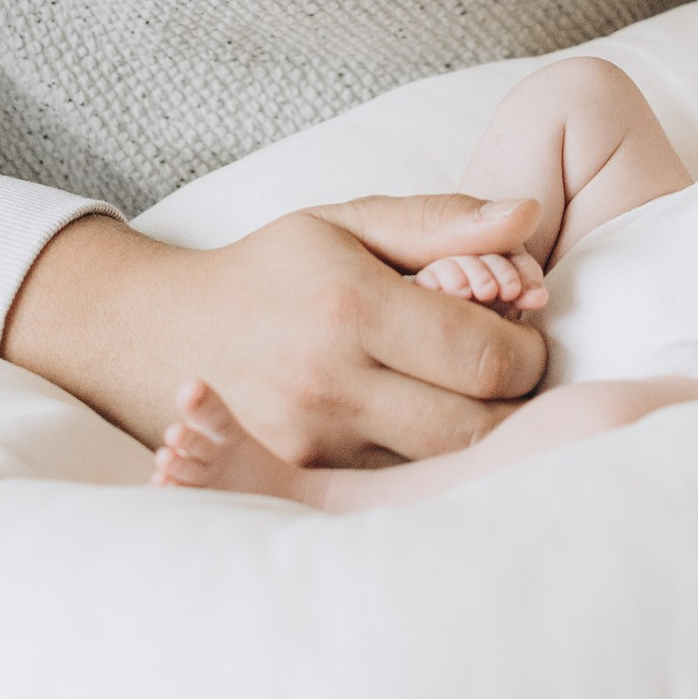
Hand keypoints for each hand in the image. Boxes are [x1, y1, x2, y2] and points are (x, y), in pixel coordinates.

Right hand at [1, 196, 552, 458]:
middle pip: (472, 427)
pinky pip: (394, 483)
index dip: (527, 348)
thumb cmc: (277, 268)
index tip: (524, 325)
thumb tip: (528, 215)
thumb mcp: (352, 219)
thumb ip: (443, 219)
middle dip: (512, 400)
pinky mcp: (300, 480)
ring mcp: (313, 444)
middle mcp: (331, 385)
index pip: (482, 356)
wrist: (169, 332)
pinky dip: (425, 458)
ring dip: (475, 434)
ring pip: (438, 466)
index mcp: (353, 309)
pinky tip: (424, 419)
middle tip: (509, 366)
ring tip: (467, 389)